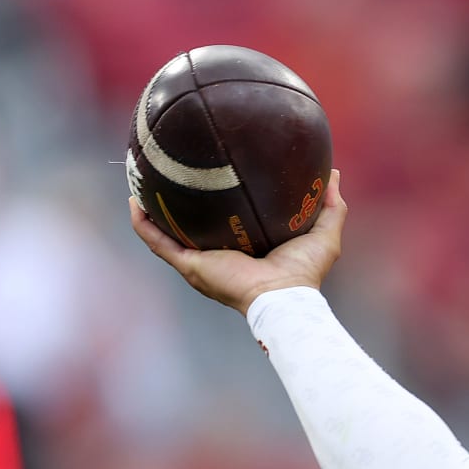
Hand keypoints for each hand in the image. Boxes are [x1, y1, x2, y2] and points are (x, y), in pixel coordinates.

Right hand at [130, 168, 347, 314]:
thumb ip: (331, 205)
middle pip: (191, 224)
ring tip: (141, 181)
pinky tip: (134, 201)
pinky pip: (158, 242)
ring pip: (166, 232)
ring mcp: (200, 261)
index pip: (225, 221)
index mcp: (245, 247)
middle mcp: (218, 254)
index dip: (217, 201)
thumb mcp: (323, 232)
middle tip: (171, 171)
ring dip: (151, 210)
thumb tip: (333, 174)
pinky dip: (143, 224)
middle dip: (177, 202)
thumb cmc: (305, 273)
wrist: (284, 297)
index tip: (213, 174)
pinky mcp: (190, 265)